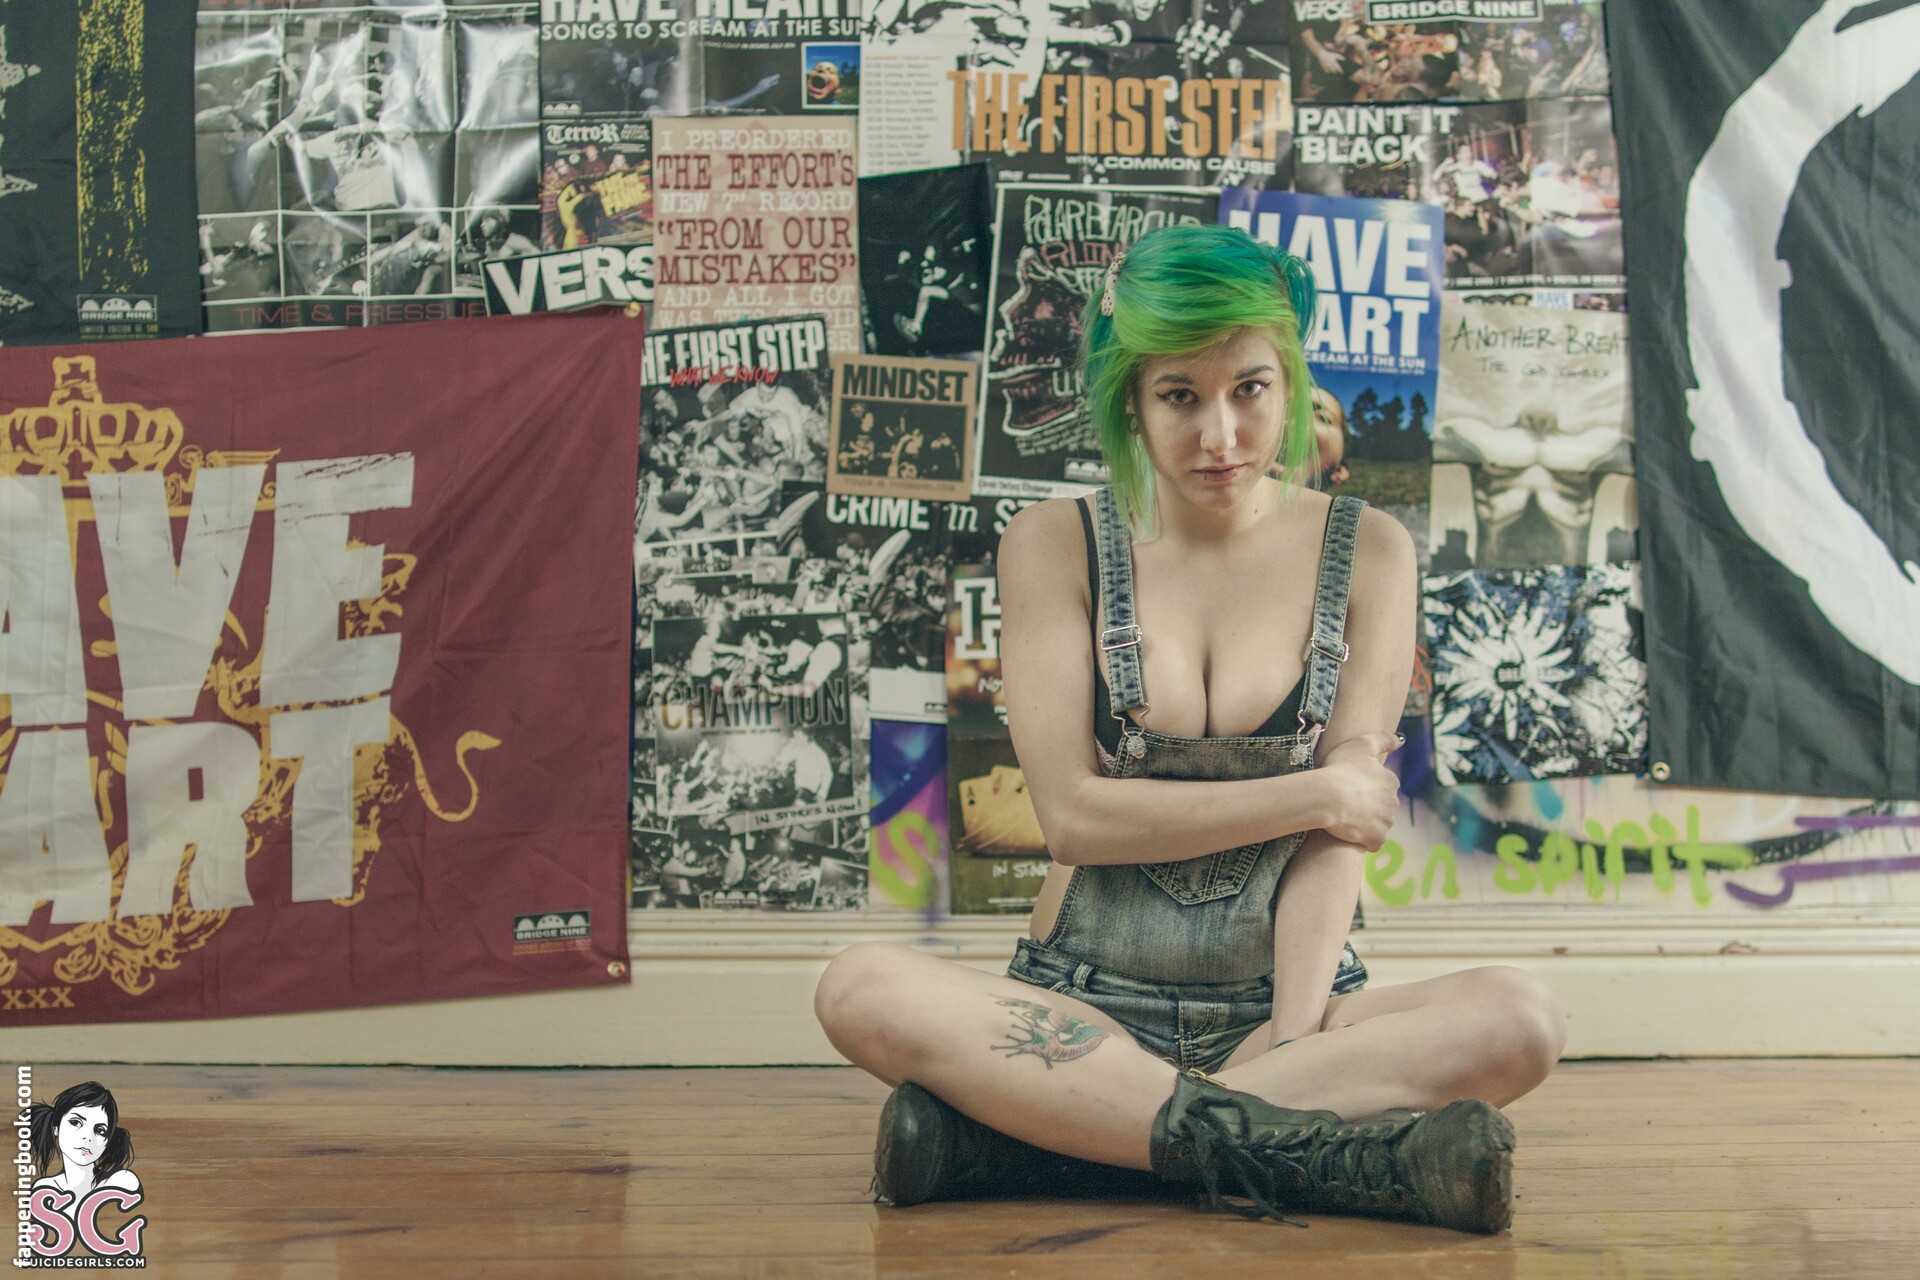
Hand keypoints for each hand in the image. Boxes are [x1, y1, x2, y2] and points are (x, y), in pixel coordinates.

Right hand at [1317, 731, 1402, 849]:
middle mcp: (1393, 802)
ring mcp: (1386, 822)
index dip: (1366, 787)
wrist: (1327, 797)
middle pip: (1383, 806)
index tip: (1350, 786)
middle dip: (1369, 806)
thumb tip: (1402, 740)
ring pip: (1378, 824)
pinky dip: (1364, 840)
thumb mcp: (1361, 744)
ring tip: (1346, 817)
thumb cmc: (1340, 769)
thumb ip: (1383, 740)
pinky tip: (1350, 833)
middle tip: (1346, 802)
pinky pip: (1372, 842)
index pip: (1383, 786)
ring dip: (1366, 823)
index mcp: (1391, 781)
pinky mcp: (1376, 839)